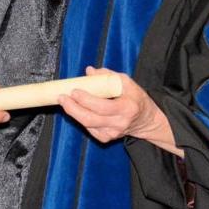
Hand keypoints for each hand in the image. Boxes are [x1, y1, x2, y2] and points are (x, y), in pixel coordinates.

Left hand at [59, 66, 181, 153]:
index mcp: (127, 108)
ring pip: (88, 125)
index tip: (74, 91)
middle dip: (73, 108)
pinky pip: (89, 129)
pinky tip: (77, 110)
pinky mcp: (107, 138)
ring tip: (64, 102)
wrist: (145, 119)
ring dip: (73, 113)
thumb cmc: (135, 98)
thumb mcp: (126, 82)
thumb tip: (89, 71)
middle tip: (62, 97)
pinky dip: (81, 119)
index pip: (102, 106)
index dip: (86, 100)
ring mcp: (113, 133)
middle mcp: (120, 123)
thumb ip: (107, 75)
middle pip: (91, 119)